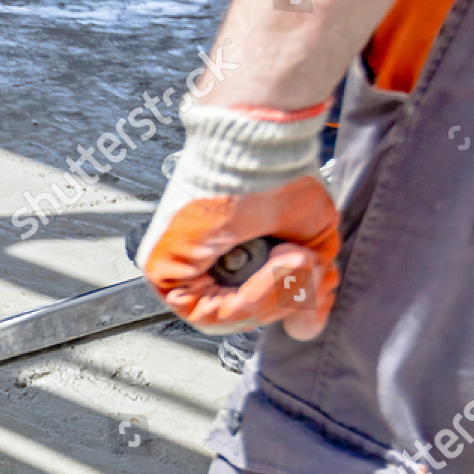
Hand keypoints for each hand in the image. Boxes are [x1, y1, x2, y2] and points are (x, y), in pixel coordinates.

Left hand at [137, 104, 339, 340]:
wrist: (260, 144)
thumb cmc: (277, 175)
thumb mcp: (307, 241)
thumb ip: (305, 289)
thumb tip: (307, 329)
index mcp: (219, 260)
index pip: (247, 311)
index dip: (285, 303)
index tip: (310, 278)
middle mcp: (192, 268)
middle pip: (237, 319)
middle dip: (283, 299)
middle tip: (304, 264)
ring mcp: (174, 271)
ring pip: (225, 320)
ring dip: (272, 296)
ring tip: (292, 258)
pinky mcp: (163, 271)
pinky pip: (209, 313)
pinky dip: (251, 297)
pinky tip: (276, 263)